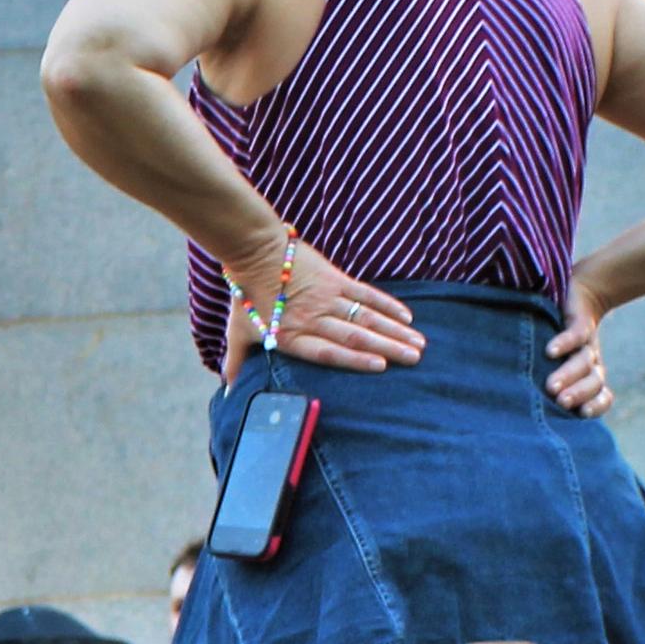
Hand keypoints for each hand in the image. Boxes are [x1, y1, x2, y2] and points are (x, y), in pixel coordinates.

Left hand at [220, 232, 420, 381]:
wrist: (254, 251)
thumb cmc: (246, 295)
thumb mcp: (237, 332)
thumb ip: (235, 363)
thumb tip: (226, 392)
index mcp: (292, 336)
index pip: (328, 352)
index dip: (355, 360)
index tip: (381, 367)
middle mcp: (313, 318)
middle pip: (356, 336)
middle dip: (389, 348)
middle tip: (415, 359)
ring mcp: (327, 297)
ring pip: (367, 317)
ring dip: (395, 330)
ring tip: (418, 343)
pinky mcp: (336, 279)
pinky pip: (367, 294)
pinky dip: (388, 305)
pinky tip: (407, 316)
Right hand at [547, 271, 612, 416]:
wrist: (582, 294)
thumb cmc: (561, 339)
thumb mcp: (557, 364)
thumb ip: (549, 383)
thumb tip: (523, 409)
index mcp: (590, 376)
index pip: (602, 395)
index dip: (597, 404)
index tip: (583, 414)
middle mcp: (591, 361)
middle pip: (594, 380)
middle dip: (580, 392)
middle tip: (561, 402)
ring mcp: (587, 342)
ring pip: (585, 360)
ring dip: (569, 373)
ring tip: (551, 386)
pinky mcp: (580, 320)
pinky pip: (577, 334)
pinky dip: (565, 342)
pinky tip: (551, 350)